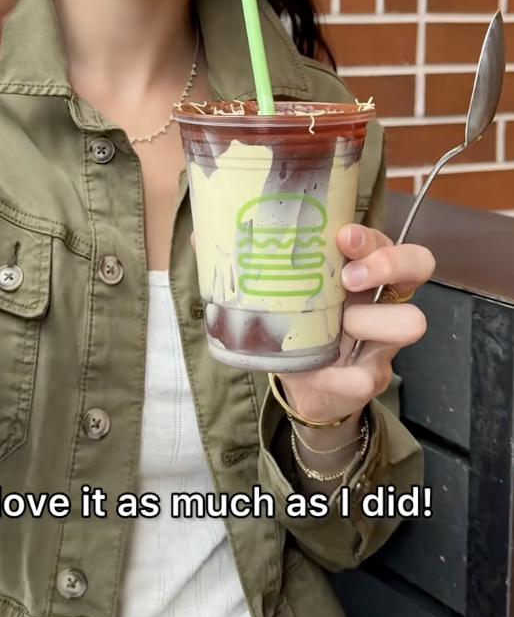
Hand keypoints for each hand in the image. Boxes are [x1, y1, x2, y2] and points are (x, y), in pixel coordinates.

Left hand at [190, 224, 431, 424]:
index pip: (387, 238)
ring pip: (409, 322)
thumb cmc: (293, 323)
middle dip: (385, 264)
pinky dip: (335, 374)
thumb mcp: (275, 289)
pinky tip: (316, 370)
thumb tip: (199, 232)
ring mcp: (382, 339)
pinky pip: (365, 377)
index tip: (341, 237)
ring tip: (339, 325)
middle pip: (417, 264)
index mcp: (359, 268)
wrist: (300, 384)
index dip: (372, 237)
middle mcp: (380, 297)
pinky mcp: (370, 378)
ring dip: (368, 321)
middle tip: (348, 278)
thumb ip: (247, 259)